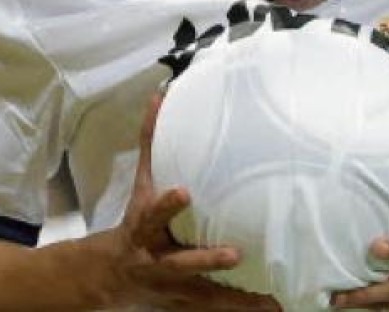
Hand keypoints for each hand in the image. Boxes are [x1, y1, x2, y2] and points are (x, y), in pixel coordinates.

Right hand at [84, 94, 279, 310]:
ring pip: (206, 296)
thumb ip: (152, 143)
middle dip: (205, 259)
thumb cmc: (135, 223)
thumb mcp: (141, 185)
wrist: (112, 276)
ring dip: (237, 299)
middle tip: (235, 253)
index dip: (167, 204)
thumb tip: (159, 97)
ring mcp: (175, 288)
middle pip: (181, 263)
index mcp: (145, 230)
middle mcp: (159, 262)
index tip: (183, 191)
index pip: (153, 215)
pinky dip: (245, 308)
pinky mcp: (190, 302)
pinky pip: (220, 308)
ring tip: (270, 302)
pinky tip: (275, 308)